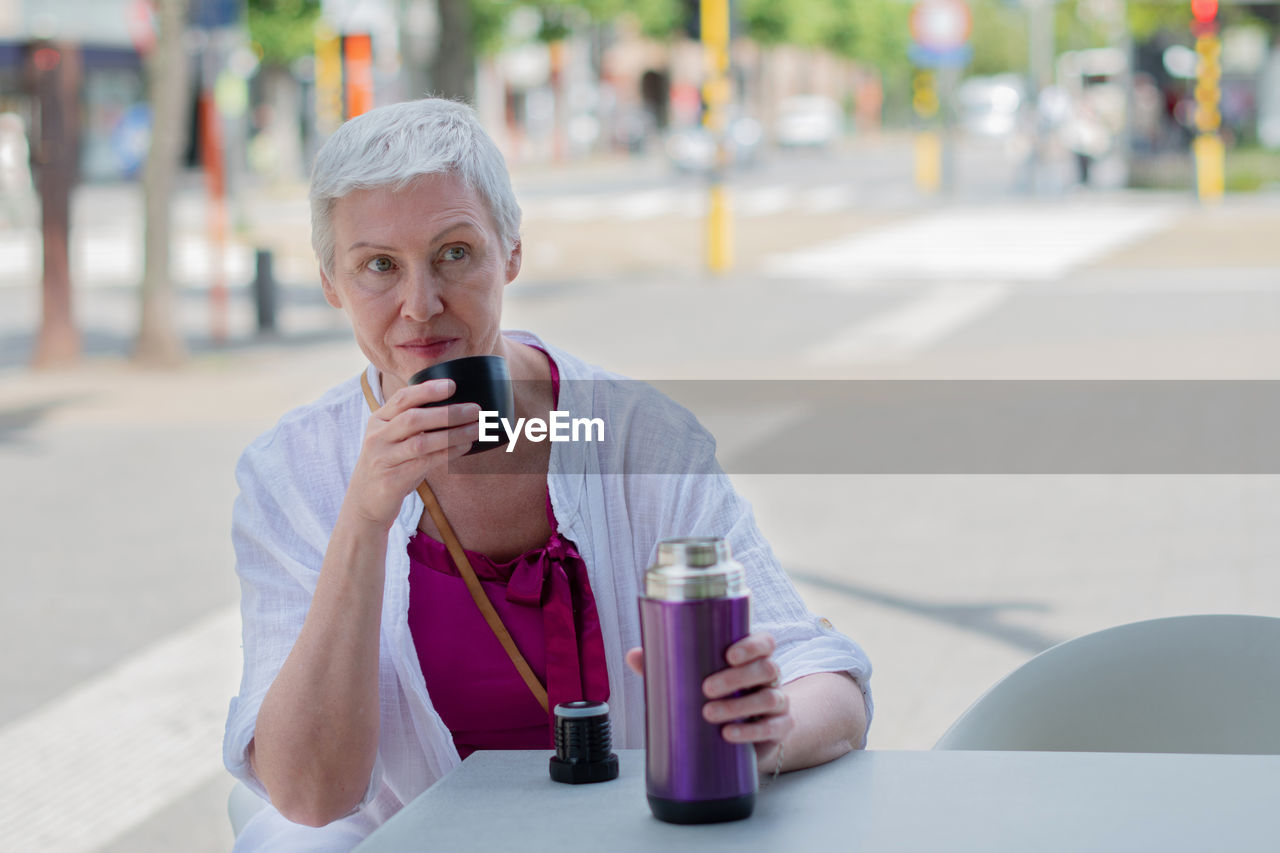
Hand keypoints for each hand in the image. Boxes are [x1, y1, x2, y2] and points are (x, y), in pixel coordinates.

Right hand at [345, 379, 480, 527]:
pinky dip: (448, 453)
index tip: (452, 385)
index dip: (427, 390)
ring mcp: (383, 459)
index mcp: (378, 420)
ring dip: (453, 434)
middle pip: (413, 419)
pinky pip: (425, 463)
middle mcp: (378, 437)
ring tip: (476, 429)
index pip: (402, 398)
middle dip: (447, 413)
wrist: (365, 501)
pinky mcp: (392, 480)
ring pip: (421, 443)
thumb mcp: (392, 438)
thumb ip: (412, 422)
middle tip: (475, 410)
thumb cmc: (389, 463)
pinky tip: (464, 447)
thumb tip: (454, 406)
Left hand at [625, 632, 792, 772]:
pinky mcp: (779, 729)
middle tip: (705, 688)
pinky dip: (751, 732)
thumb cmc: (718, 698)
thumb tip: (634, 655)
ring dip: (739, 706)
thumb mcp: (694, 681)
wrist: (743, 737)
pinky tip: (729, 734)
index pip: (764, 643)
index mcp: (752, 659)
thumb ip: (667, 667)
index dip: (751, 646)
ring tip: (709, 713)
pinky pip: (774, 728)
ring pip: (769, 698)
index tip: (728, 654)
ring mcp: (778, 703)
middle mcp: (770, 678)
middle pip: (767, 668)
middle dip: (736, 677)